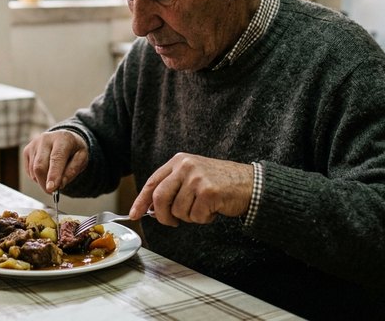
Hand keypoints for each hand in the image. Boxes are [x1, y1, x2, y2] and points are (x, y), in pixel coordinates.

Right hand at [24, 130, 88, 193]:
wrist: (64, 138)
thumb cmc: (74, 150)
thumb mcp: (81, 159)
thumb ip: (72, 171)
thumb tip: (60, 184)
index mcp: (62, 139)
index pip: (56, 158)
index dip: (53, 174)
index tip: (52, 188)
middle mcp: (45, 139)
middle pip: (40, 166)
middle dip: (45, 183)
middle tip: (53, 192)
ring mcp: (34, 144)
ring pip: (34, 170)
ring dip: (42, 181)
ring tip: (53, 177)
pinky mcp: (27, 150)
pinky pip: (29, 171)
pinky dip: (37, 177)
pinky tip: (46, 172)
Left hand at [129, 153, 253, 225]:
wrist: (250, 184)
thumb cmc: (221, 183)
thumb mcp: (193, 176)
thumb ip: (173, 188)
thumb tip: (152, 209)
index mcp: (179, 161)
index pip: (152, 182)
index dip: (141, 200)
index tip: (134, 214)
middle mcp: (186, 166)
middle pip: (160, 198)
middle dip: (163, 216)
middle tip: (172, 222)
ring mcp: (197, 178)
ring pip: (178, 211)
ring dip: (190, 217)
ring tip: (203, 208)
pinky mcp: (208, 192)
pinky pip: (195, 216)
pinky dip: (204, 219)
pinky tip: (213, 210)